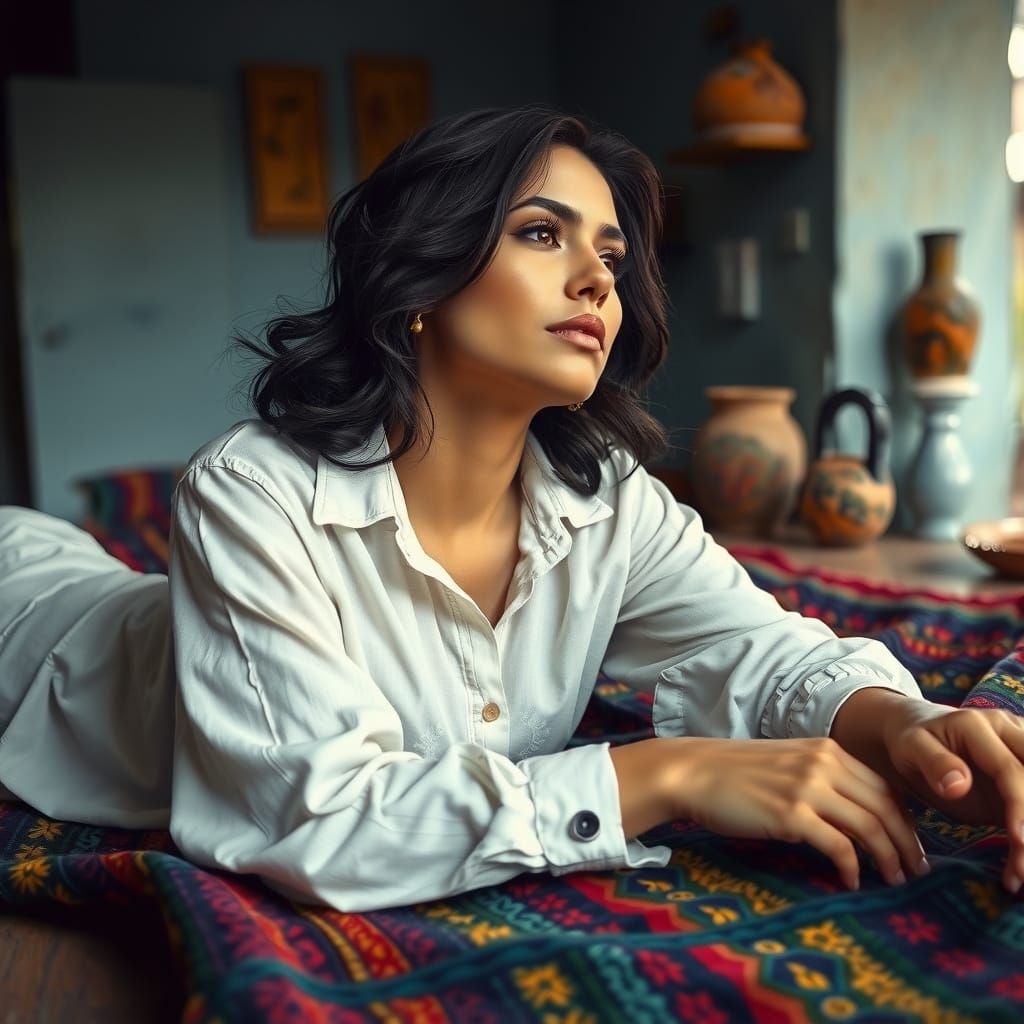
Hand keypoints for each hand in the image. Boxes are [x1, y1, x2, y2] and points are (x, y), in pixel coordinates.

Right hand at [670, 736, 930, 891]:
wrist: (693, 772)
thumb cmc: (735, 772)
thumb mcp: (787, 763)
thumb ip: (821, 779)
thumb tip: (854, 815)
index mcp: (826, 749)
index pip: (883, 785)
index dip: (904, 818)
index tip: (910, 843)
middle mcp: (823, 763)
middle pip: (886, 806)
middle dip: (907, 842)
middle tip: (916, 869)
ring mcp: (808, 788)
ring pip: (870, 827)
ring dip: (888, 858)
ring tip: (894, 879)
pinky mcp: (791, 815)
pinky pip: (839, 846)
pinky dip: (852, 867)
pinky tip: (851, 881)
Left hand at [881, 701, 1023, 893]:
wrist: (917, 728)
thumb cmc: (911, 740)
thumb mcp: (910, 747)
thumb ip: (933, 762)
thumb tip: (959, 785)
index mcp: (978, 726)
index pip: (1009, 769)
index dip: (1020, 805)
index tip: (1019, 840)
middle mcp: (1007, 731)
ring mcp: (1019, 749)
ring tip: (1019, 871)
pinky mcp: (1023, 771)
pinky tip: (1018, 865)